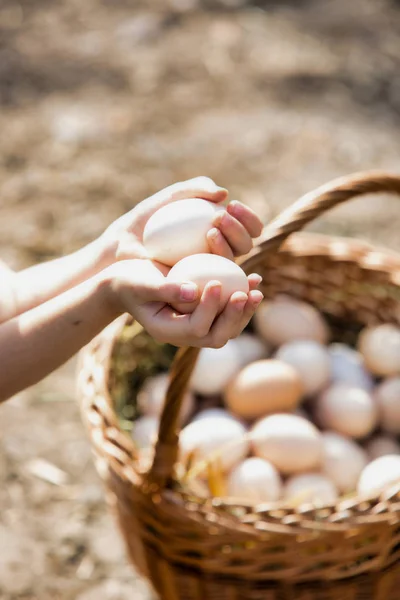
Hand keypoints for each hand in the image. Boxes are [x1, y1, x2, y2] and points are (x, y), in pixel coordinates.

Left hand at [101, 176, 262, 262]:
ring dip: (231, 240)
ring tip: (212, 228)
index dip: (248, 218)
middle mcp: (220, 253)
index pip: (248, 227)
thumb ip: (195, 189)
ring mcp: (210, 271)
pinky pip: (216, 273)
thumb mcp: (171, 198)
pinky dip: (219, 252)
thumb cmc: (147, 219)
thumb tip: (223, 193)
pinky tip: (210, 236)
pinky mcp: (199, 285)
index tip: (233, 205)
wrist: (124, 245)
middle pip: (246, 244)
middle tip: (221, 216)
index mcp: (220, 232)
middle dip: (241, 228)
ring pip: (235, 258)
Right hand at [103, 259, 262, 347]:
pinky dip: (242, 297)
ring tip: (256, 289)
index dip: (210, 309)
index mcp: (168, 331)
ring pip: (227, 327)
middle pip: (217, 336)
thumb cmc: (128, 280)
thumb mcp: (140, 282)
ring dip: (244, 311)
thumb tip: (193, 292)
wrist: (126, 282)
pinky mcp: (204, 312)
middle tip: (246, 294)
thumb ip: (163, 289)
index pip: (196, 328)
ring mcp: (195, 325)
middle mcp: (184, 334)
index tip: (216, 282)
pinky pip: (227, 311)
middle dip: (234, 317)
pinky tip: (254, 278)